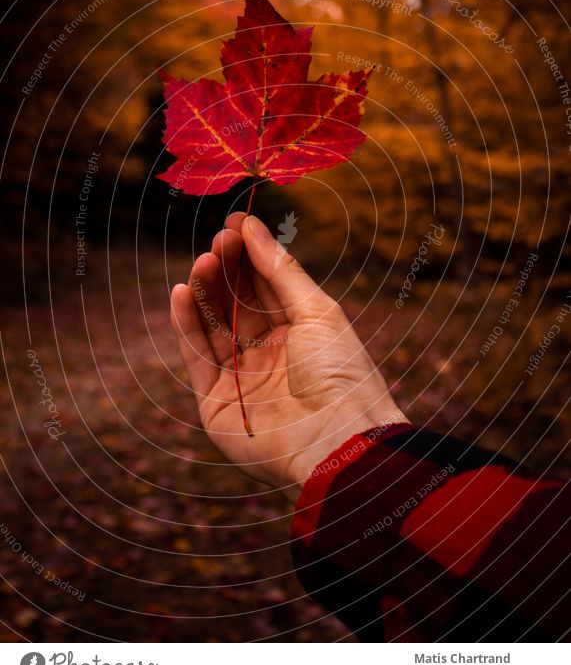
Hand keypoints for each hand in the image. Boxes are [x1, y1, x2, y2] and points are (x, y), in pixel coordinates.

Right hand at [170, 213, 407, 501]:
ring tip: (203, 262)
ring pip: (214, 327)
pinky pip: (197, 358)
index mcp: (298, 333)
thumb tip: (254, 227)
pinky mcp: (217, 404)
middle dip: (228, 270)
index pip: (266, 286)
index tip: (236, 224)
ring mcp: (242, 379)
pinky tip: (182, 292)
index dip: (251, 256)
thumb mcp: (316, 311)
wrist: (339, 440)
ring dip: (206, 292)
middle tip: (219, 240)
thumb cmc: (340, 372)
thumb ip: (280, 271)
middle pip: (238, 303)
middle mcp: (268, 354)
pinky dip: (187, 326)